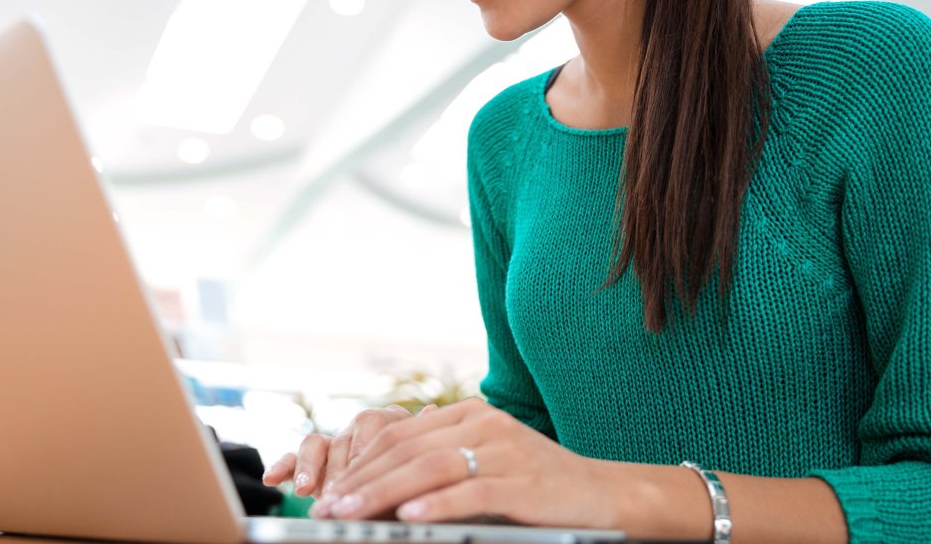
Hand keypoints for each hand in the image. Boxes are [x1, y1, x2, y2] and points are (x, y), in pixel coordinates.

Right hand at [263, 404, 432, 498]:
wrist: (407, 509)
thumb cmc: (421, 491)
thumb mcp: (427, 471)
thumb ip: (424, 443)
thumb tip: (432, 408)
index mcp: (393, 427)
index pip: (376, 424)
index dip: (365, 452)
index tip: (360, 478)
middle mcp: (362, 431)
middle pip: (343, 437)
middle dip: (337, 469)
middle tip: (334, 495)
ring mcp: (337, 446)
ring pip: (317, 443)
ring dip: (309, 468)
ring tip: (305, 491)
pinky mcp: (316, 464)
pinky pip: (295, 458)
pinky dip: (284, 466)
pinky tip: (272, 479)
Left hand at [311, 398, 612, 527]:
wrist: (602, 494)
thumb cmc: (536, 485)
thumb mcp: (485, 463)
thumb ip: (440, 464)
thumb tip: (381, 489)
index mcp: (469, 414)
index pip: (400, 435)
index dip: (359, 462)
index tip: (329, 491)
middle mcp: (483, 423)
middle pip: (407, 449)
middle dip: (361, 480)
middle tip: (328, 507)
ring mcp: (504, 449)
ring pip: (430, 466)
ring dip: (383, 492)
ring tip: (352, 513)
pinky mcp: (523, 480)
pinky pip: (471, 490)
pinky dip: (437, 504)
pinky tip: (410, 517)